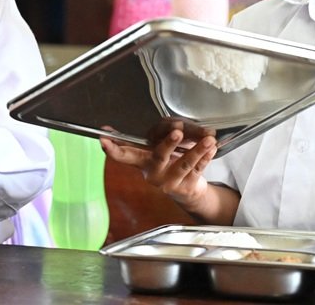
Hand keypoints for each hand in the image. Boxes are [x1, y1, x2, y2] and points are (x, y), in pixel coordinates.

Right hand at [100, 128, 217, 211]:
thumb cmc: (170, 163)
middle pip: (159, 157)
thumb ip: (157, 134)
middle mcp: (153, 173)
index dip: (112, 148)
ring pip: (184, 164)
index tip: (103, 140)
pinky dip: (206, 157)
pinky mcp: (187, 187)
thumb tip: (160, 124)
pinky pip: (198, 170)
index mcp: (142, 161)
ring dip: (197, 150)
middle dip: (168, 144)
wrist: (188, 190)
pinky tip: (212, 148)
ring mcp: (170, 182)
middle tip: (177, 132)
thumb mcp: (158, 149)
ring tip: (208, 139)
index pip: (123, 155)